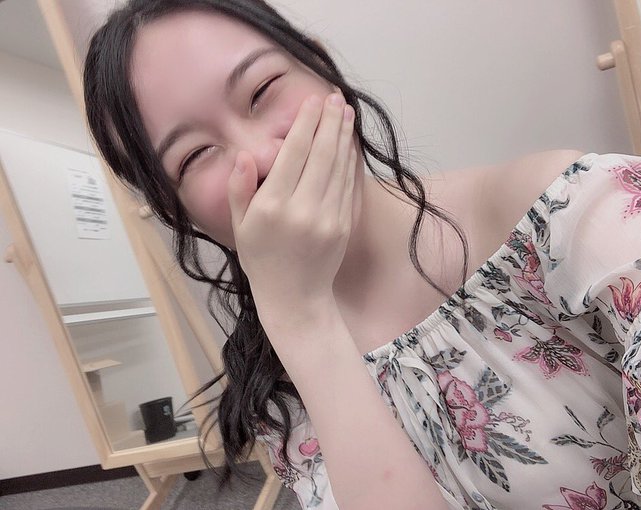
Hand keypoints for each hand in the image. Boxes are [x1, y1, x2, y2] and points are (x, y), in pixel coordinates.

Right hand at [227, 93, 356, 314]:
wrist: (295, 299)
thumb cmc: (263, 262)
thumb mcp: (240, 227)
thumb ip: (239, 190)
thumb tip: (244, 155)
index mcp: (272, 207)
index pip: (293, 155)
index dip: (305, 125)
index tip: (312, 102)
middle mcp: (302, 210)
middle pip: (321, 155)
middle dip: (329, 122)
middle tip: (334, 98)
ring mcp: (327, 218)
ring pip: (339, 167)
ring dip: (343, 136)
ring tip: (346, 112)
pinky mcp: (343, 225)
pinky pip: (348, 185)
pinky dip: (350, 161)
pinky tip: (350, 144)